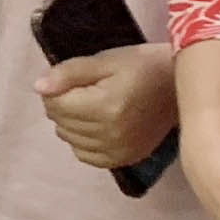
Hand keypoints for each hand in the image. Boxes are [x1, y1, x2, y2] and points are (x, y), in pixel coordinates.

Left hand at [34, 43, 177, 170]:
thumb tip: (39, 88)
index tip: (72, 79)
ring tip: (91, 106)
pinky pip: (87, 156)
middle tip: (83, 90)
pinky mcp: (126, 158)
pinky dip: (83, 141)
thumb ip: (69, 73)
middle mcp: (111, 133)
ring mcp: (119, 150)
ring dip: (72, 123)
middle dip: (63, 104)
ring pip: (70, 139)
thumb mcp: (105, 61)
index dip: (56, 89)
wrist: (180, 86)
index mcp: (105, 106)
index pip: (55, 105)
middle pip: (61, 123)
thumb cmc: (142, 66)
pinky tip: (95, 125)